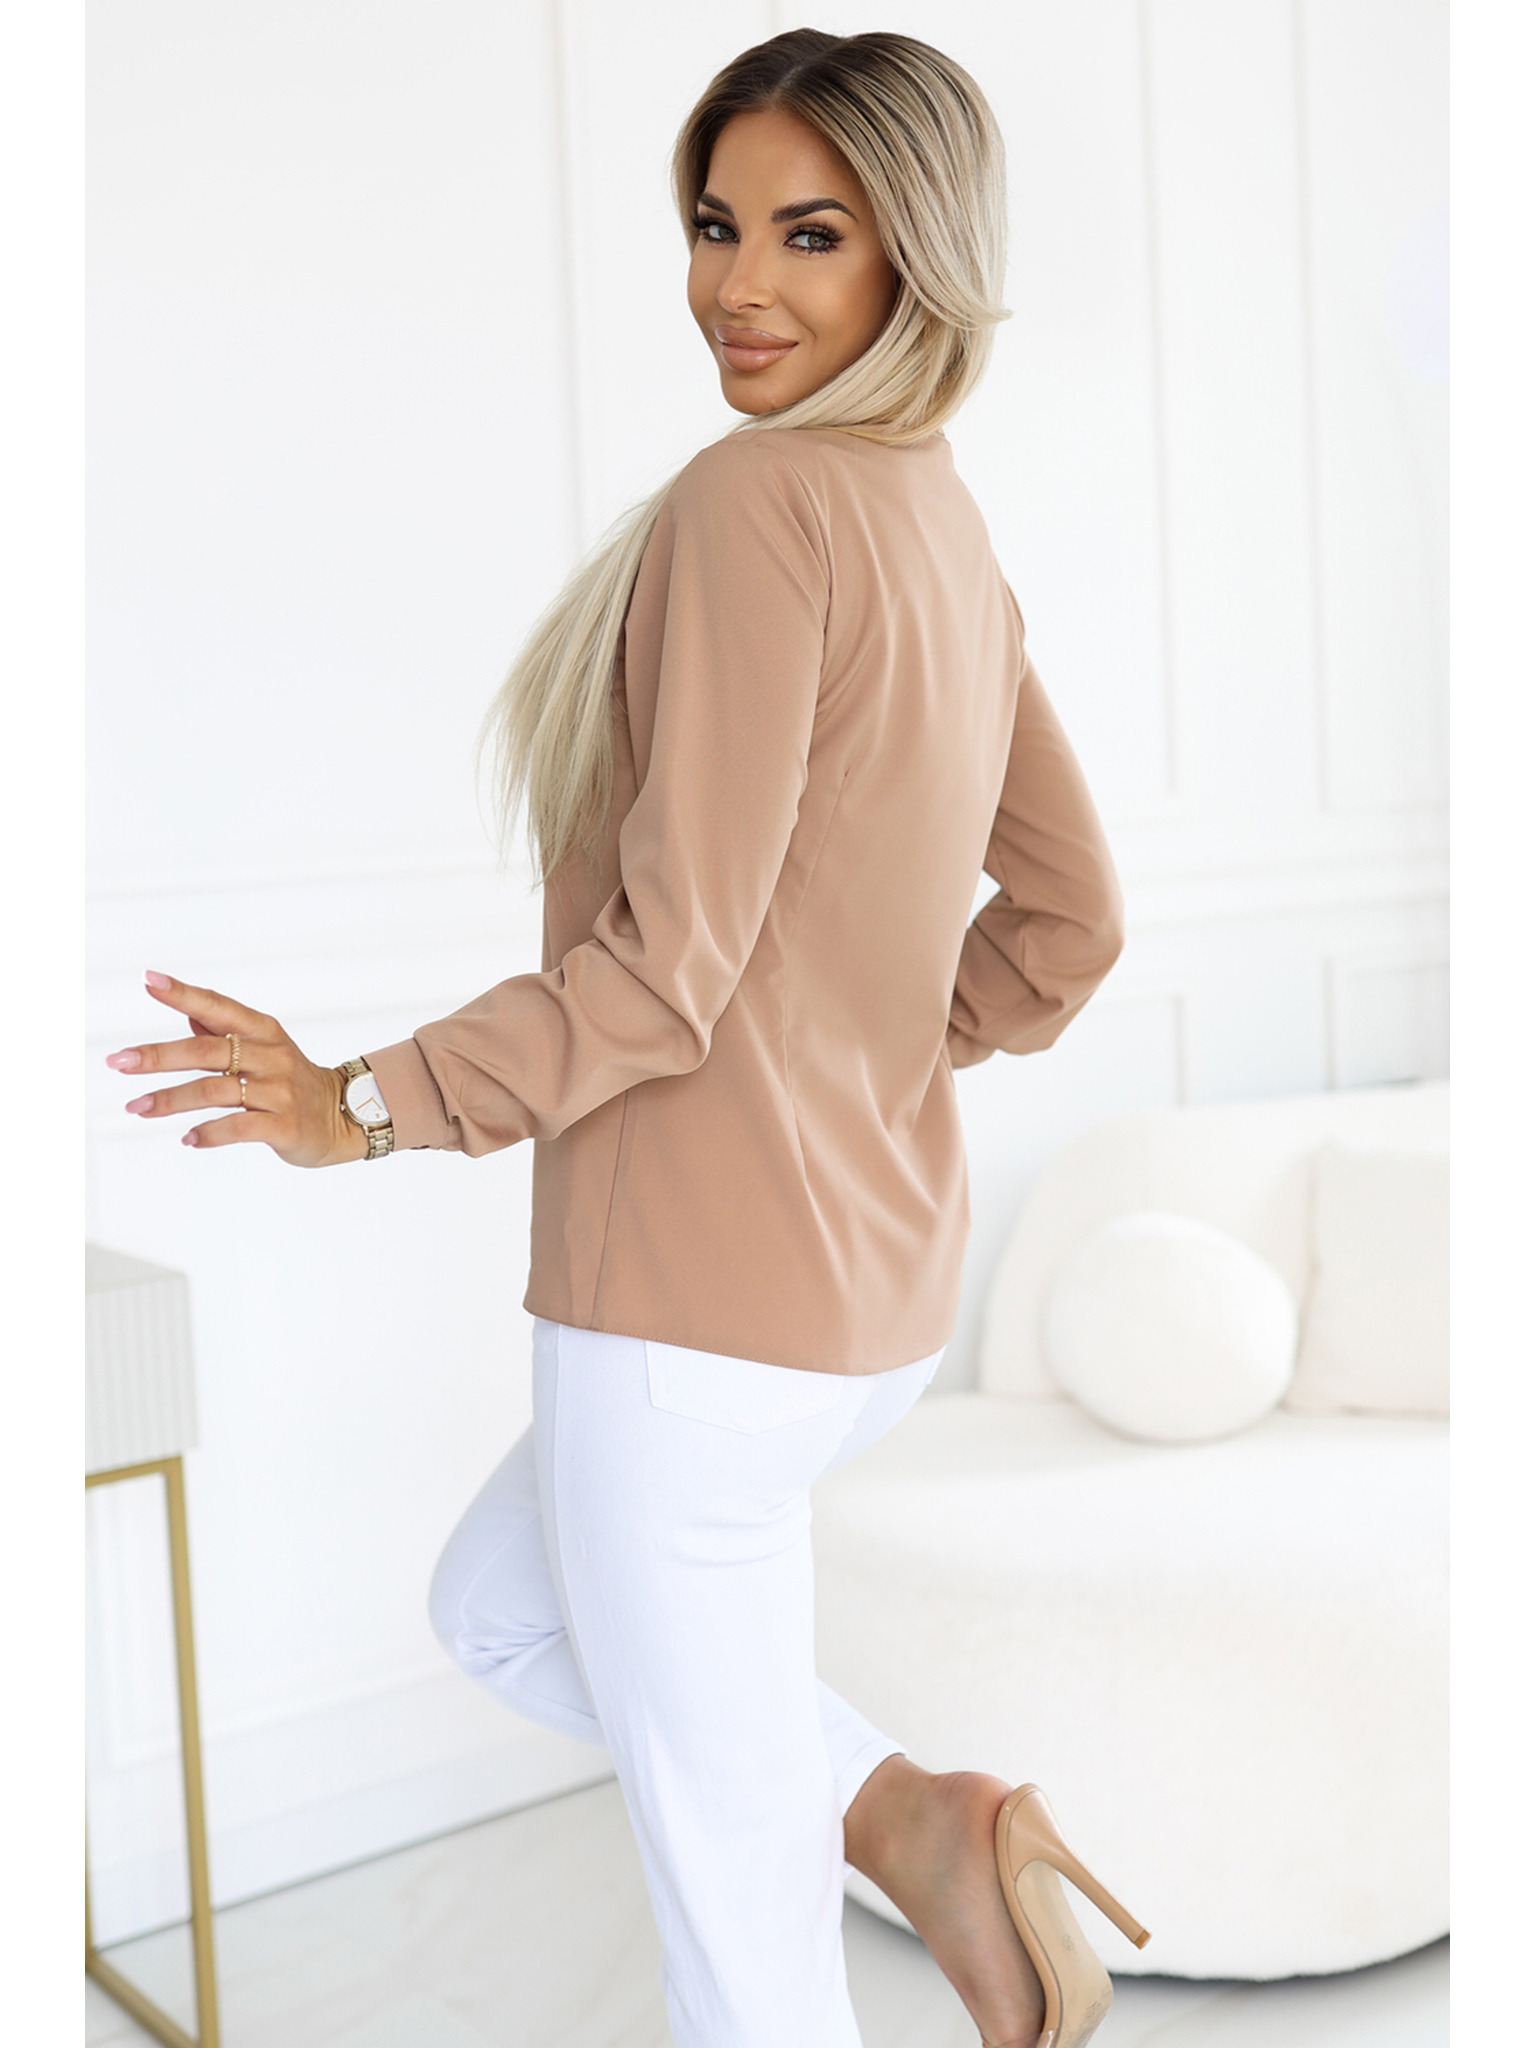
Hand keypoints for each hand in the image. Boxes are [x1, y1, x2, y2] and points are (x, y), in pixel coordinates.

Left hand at [105, 970, 370, 1166]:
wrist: (344, 1118)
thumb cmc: (292, 1082)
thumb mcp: (264, 1050)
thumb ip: (225, 1034)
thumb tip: (188, 1013)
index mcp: (263, 1032)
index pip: (218, 1006)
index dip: (183, 993)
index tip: (148, 980)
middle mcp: (271, 1056)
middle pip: (207, 1051)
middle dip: (159, 1055)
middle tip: (119, 1061)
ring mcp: (279, 1090)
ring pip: (215, 1091)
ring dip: (170, 1100)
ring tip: (136, 1108)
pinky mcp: (284, 1125)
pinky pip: (239, 1128)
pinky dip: (208, 1133)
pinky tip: (187, 1139)